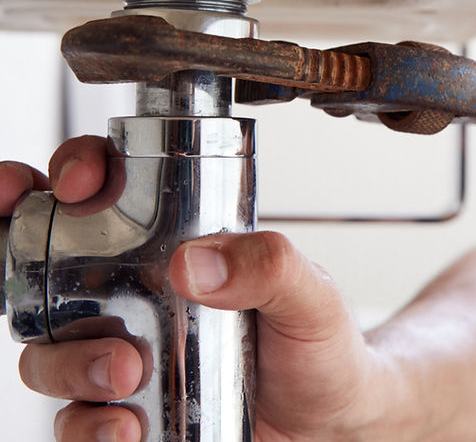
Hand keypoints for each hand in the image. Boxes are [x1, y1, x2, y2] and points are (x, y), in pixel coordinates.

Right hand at [1, 138, 399, 441]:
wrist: (332, 420)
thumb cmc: (320, 344)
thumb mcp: (311, 293)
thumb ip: (272, 265)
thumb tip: (197, 262)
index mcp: (178, 247)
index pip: (107, 190)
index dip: (77, 170)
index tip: (80, 181)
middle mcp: (137, 295)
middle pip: (47, 267)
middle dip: (33, 268)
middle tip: (67, 290)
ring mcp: (125, 352)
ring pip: (49, 349)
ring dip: (70, 362)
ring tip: (126, 374)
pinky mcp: (126, 411)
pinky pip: (75, 418)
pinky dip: (85, 426)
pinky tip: (124, 427)